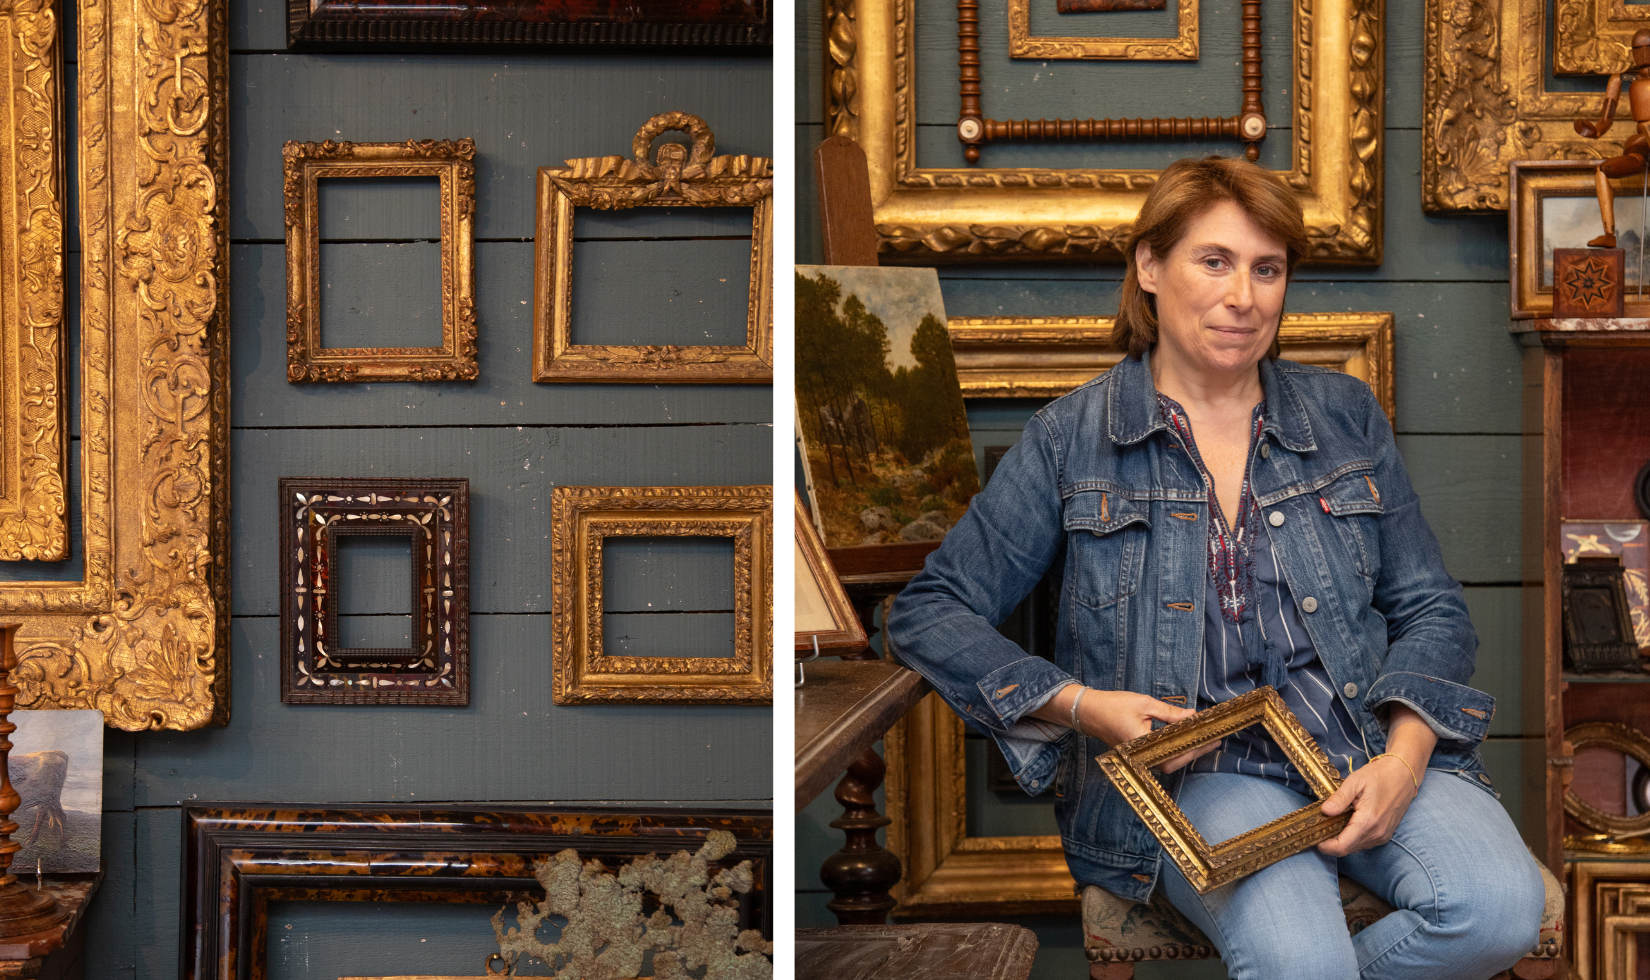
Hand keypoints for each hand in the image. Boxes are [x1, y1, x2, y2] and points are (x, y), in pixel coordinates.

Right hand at [1032, 687, 1217, 772]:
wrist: (1089, 711)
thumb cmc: (1114, 705)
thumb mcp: (1145, 704)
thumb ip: (1170, 713)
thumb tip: (1193, 717)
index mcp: (1142, 744)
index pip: (1175, 750)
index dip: (1196, 745)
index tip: (1212, 737)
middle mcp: (1139, 756)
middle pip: (1173, 762)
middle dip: (1195, 753)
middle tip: (1214, 741)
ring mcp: (1137, 758)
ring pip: (1167, 763)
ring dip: (1186, 754)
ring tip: (1205, 742)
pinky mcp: (1136, 756)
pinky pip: (1159, 758)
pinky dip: (1174, 752)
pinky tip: (1186, 742)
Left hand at [1316, 755, 1417, 855]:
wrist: (1404, 775)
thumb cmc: (1379, 775)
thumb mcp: (1355, 781)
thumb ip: (1340, 798)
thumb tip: (1325, 811)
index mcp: (1368, 821)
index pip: (1342, 846)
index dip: (1325, 846)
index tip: (1314, 836)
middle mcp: (1377, 833)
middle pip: (1347, 848)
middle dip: (1331, 842)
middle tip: (1319, 827)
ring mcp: (1383, 836)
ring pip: (1355, 847)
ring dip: (1342, 839)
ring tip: (1333, 822)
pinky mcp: (1385, 834)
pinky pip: (1364, 842)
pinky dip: (1352, 837)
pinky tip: (1347, 822)